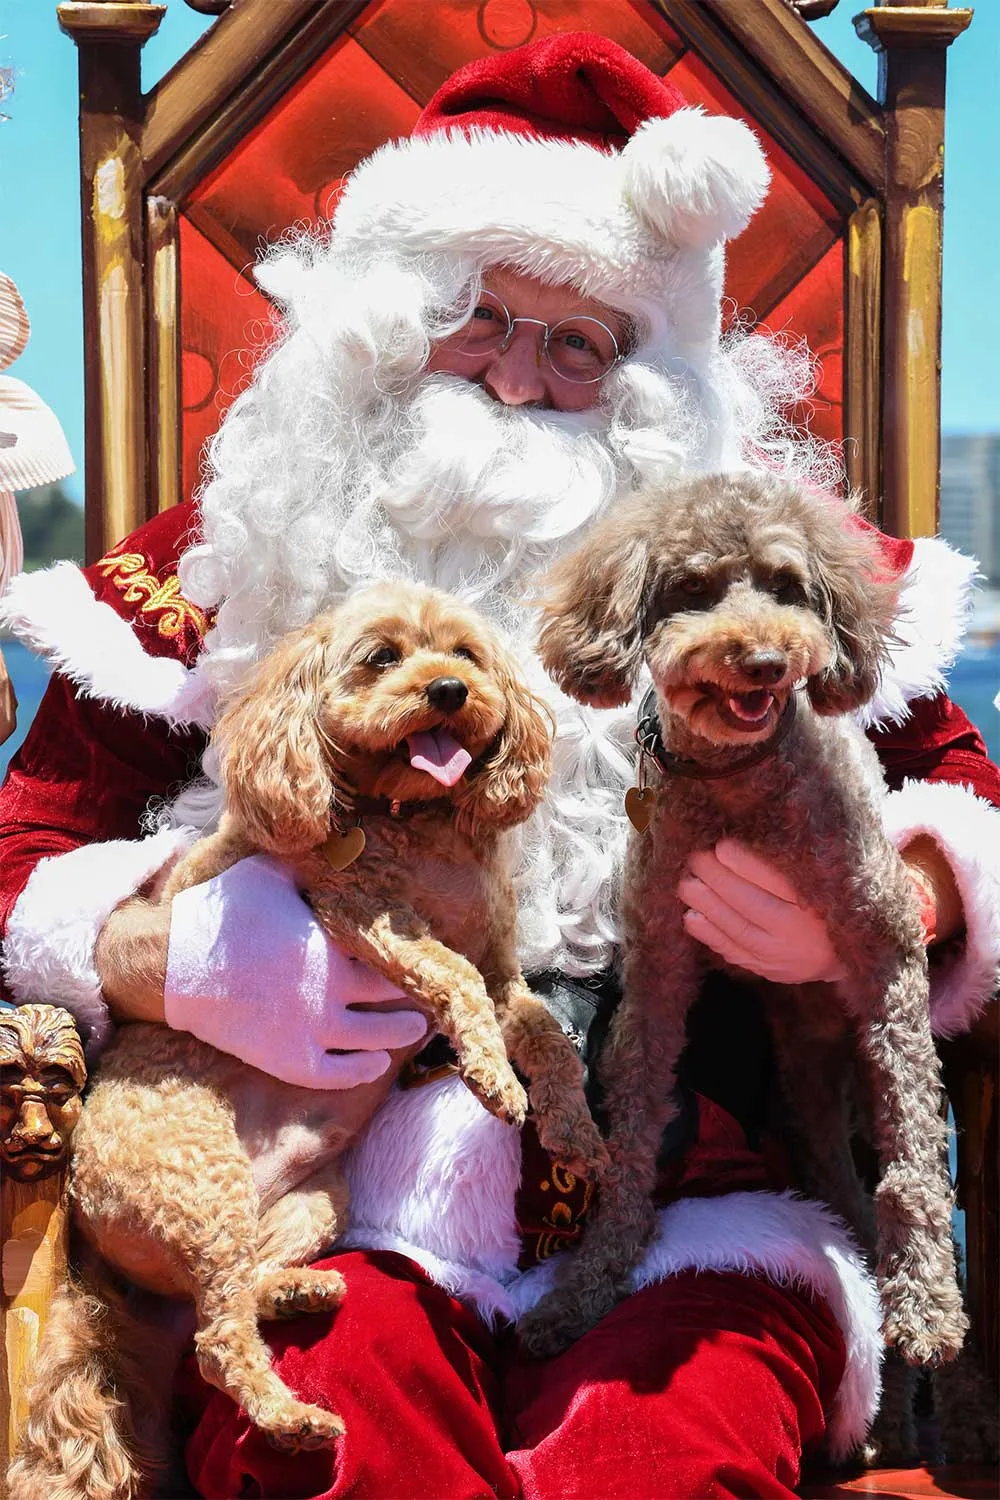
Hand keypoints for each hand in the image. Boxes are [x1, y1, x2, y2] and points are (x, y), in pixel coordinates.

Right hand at [164, 855, 427, 1088]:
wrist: (174, 963)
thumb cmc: (223, 912)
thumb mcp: (270, 872)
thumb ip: (312, 864)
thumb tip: (346, 843)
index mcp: (329, 948)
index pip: (387, 956)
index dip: (410, 957)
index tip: (424, 955)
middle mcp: (328, 992)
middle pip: (388, 997)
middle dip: (414, 995)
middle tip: (433, 992)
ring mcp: (309, 1029)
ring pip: (373, 1038)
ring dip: (401, 1034)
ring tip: (418, 1028)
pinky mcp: (287, 1058)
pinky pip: (335, 1073)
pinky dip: (361, 1072)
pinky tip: (377, 1064)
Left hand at [677, 839, 847, 984]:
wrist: (845, 956)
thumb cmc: (828, 907)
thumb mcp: (819, 881)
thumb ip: (787, 863)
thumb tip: (750, 837)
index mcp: (818, 906)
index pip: (777, 883)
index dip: (746, 864)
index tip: (722, 846)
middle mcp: (799, 935)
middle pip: (752, 905)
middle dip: (719, 881)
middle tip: (696, 860)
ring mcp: (781, 957)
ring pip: (738, 930)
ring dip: (708, 906)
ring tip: (686, 885)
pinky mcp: (767, 970)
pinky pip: (734, 952)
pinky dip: (711, 935)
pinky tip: (691, 917)